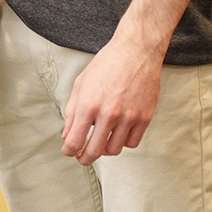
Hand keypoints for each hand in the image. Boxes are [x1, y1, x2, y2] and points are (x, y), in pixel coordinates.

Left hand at [60, 33, 162, 164]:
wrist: (136, 52)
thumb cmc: (106, 65)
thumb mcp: (81, 84)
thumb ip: (71, 112)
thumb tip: (67, 136)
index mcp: (88, 105)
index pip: (74, 141)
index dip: (69, 151)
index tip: (69, 152)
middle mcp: (109, 114)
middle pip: (94, 151)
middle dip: (85, 159)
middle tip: (82, 158)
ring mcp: (129, 117)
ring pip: (114, 150)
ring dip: (105, 149)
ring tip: (101, 140)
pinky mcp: (145, 118)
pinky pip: (132, 143)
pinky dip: (124, 142)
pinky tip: (118, 133)